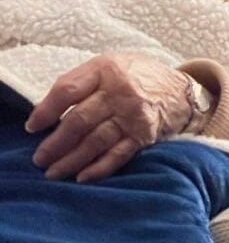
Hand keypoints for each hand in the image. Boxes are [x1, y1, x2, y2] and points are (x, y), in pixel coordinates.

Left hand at [25, 53, 193, 182]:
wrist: (182, 90)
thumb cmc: (138, 77)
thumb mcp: (111, 65)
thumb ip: (82, 81)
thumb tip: (46, 110)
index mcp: (106, 70)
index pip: (67, 90)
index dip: (46, 111)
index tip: (33, 127)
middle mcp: (121, 92)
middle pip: (78, 120)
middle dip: (55, 143)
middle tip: (40, 158)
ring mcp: (134, 115)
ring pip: (95, 141)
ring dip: (71, 159)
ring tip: (54, 172)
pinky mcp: (145, 135)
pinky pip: (118, 154)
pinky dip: (99, 168)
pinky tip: (83, 177)